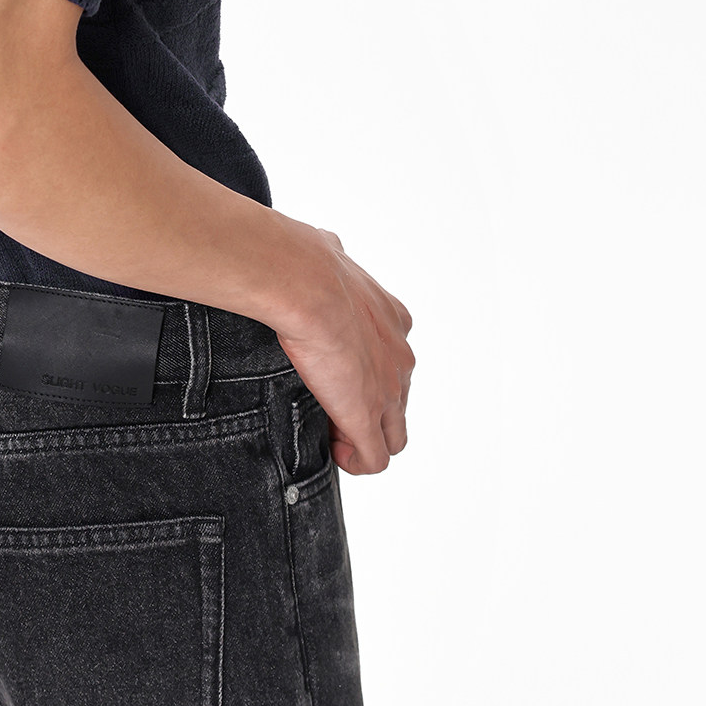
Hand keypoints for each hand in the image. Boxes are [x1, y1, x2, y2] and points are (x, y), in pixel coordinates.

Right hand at [272, 228, 413, 474]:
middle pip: (398, 400)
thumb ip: (333, 258)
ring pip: (393, 434)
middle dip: (369, 409)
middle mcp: (399, 357)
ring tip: (335, 434)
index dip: (367, 374)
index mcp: (392, 320)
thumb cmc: (308, 267)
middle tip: (333, 406)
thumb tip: (322, 243)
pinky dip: (357, 461)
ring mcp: (388, 391)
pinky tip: (337, 453)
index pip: (394, 360)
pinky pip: (375, 458)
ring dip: (366, 438)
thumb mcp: (330, 255)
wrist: (306, 284)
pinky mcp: (367, 417)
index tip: (338, 373)